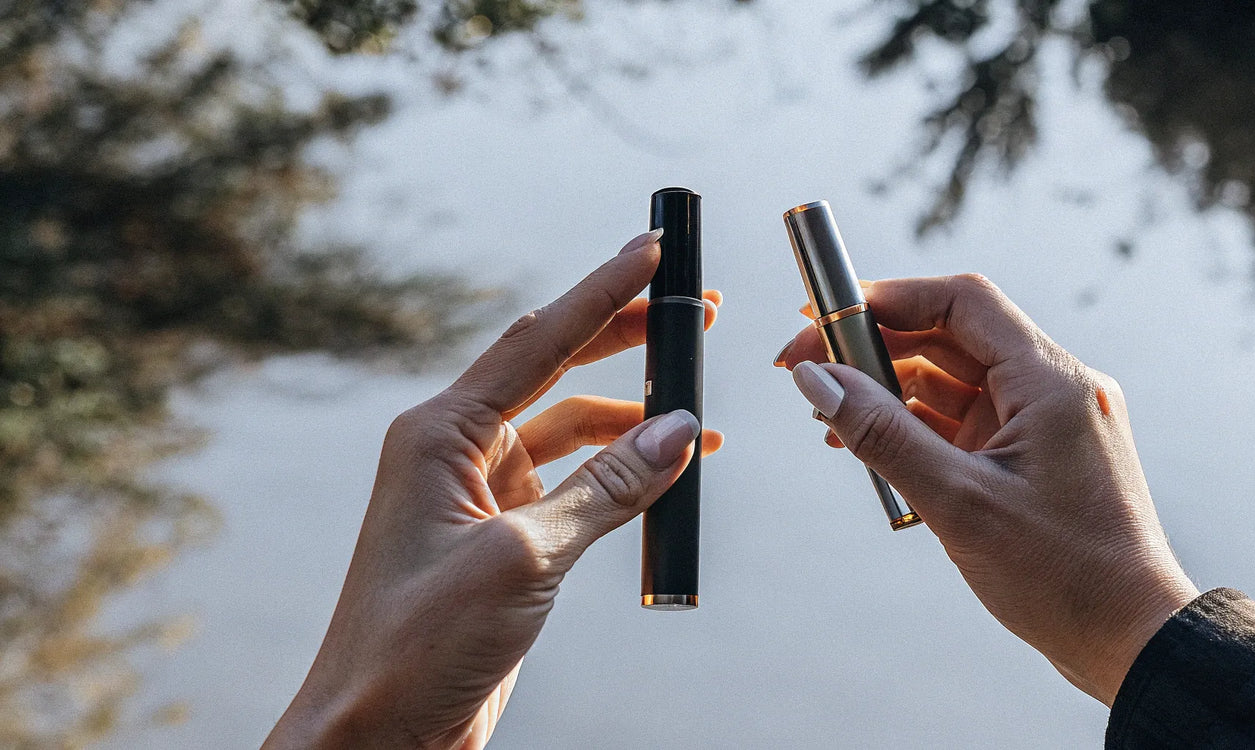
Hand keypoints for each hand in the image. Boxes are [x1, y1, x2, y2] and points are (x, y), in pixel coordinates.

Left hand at [266, 230, 723, 748]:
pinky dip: (620, 475)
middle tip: (694, 313)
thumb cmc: (417, 646)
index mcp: (438, 433)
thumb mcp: (523, 559)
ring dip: (632, 420)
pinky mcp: (502, 538)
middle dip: (625, 340)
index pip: (538, 342)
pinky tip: (665, 473)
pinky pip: (574, 485)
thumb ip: (606, 489)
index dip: (601, 292)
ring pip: (570, 432)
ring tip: (699, 412)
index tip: (652, 249)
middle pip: (554, 370)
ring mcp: (480, 493)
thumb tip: (679, 431)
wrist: (376, 734)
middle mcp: (455, 450)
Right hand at [776, 274, 1197, 704]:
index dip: (885, 299)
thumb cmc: (1061, 576)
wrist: (1133, 640)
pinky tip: (869, 448)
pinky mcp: (1037, 458)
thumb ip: (882, 434)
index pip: (960, 302)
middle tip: (805, 370)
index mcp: (1051, 382)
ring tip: (828, 417)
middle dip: (875, 349)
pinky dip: (918, 429)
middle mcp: (1055, 389)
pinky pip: (967, 422)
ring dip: (890, 392)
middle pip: (950, 337)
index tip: (822, 318)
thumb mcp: (958, 503)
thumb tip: (815, 380)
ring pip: (954, 381)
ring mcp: (1047, 423)